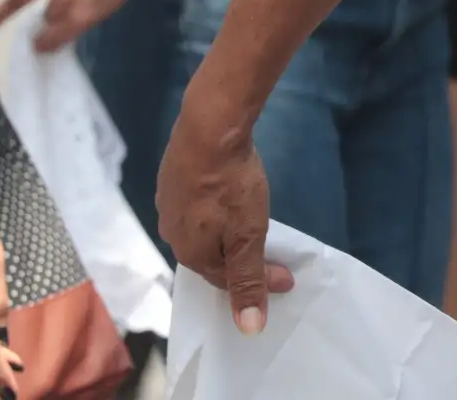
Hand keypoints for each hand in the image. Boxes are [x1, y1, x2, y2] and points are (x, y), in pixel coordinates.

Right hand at [156, 89, 294, 334]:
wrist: (209, 128)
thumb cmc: (230, 185)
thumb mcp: (248, 236)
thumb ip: (248, 279)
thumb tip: (249, 328)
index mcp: (188, 252)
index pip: (224, 280)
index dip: (257, 283)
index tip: (287, 278)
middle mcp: (172, 231)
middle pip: (210, 257)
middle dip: (239, 261)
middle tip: (269, 256)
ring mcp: (169, 203)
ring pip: (202, 230)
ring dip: (227, 235)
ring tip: (249, 227)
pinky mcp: (172, 178)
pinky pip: (197, 206)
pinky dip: (215, 212)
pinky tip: (227, 201)